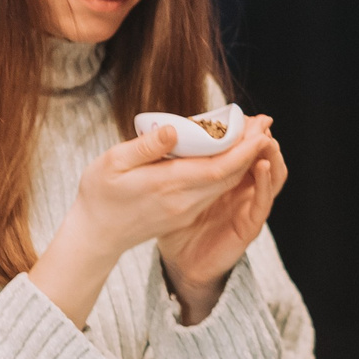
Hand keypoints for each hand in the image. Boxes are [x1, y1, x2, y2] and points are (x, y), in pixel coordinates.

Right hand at [65, 120, 273, 272]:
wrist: (96, 236)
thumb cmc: (99, 195)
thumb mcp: (112, 163)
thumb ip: (146, 146)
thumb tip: (174, 130)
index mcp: (168, 185)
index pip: (219, 167)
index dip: (245, 148)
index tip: (260, 127)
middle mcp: (183, 201)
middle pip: (229, 175)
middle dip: (251, 149)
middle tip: (262, 122)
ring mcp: (185, 210)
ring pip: (224, 184)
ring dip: (242, 160)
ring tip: (250, 134)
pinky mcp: (184, 214)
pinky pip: (213, 190)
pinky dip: (227, 171)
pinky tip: (228, 155)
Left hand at [157, 118, 285, 313]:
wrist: (180, 263)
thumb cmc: (177, 225)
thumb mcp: (175, 189)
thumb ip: (179, 165)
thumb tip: (170, 132)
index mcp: (228, 180)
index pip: (243, 151)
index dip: (247, 133)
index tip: (244, 114)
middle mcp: (244, 191)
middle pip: (263, 159)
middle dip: (263, 140)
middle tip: (261, 121)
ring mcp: (249, 208)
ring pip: (271, 177)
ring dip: (271, 156)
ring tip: (265, 139)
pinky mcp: (249, 226)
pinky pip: (263, 202)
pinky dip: (266, 183)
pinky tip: (262, 165)